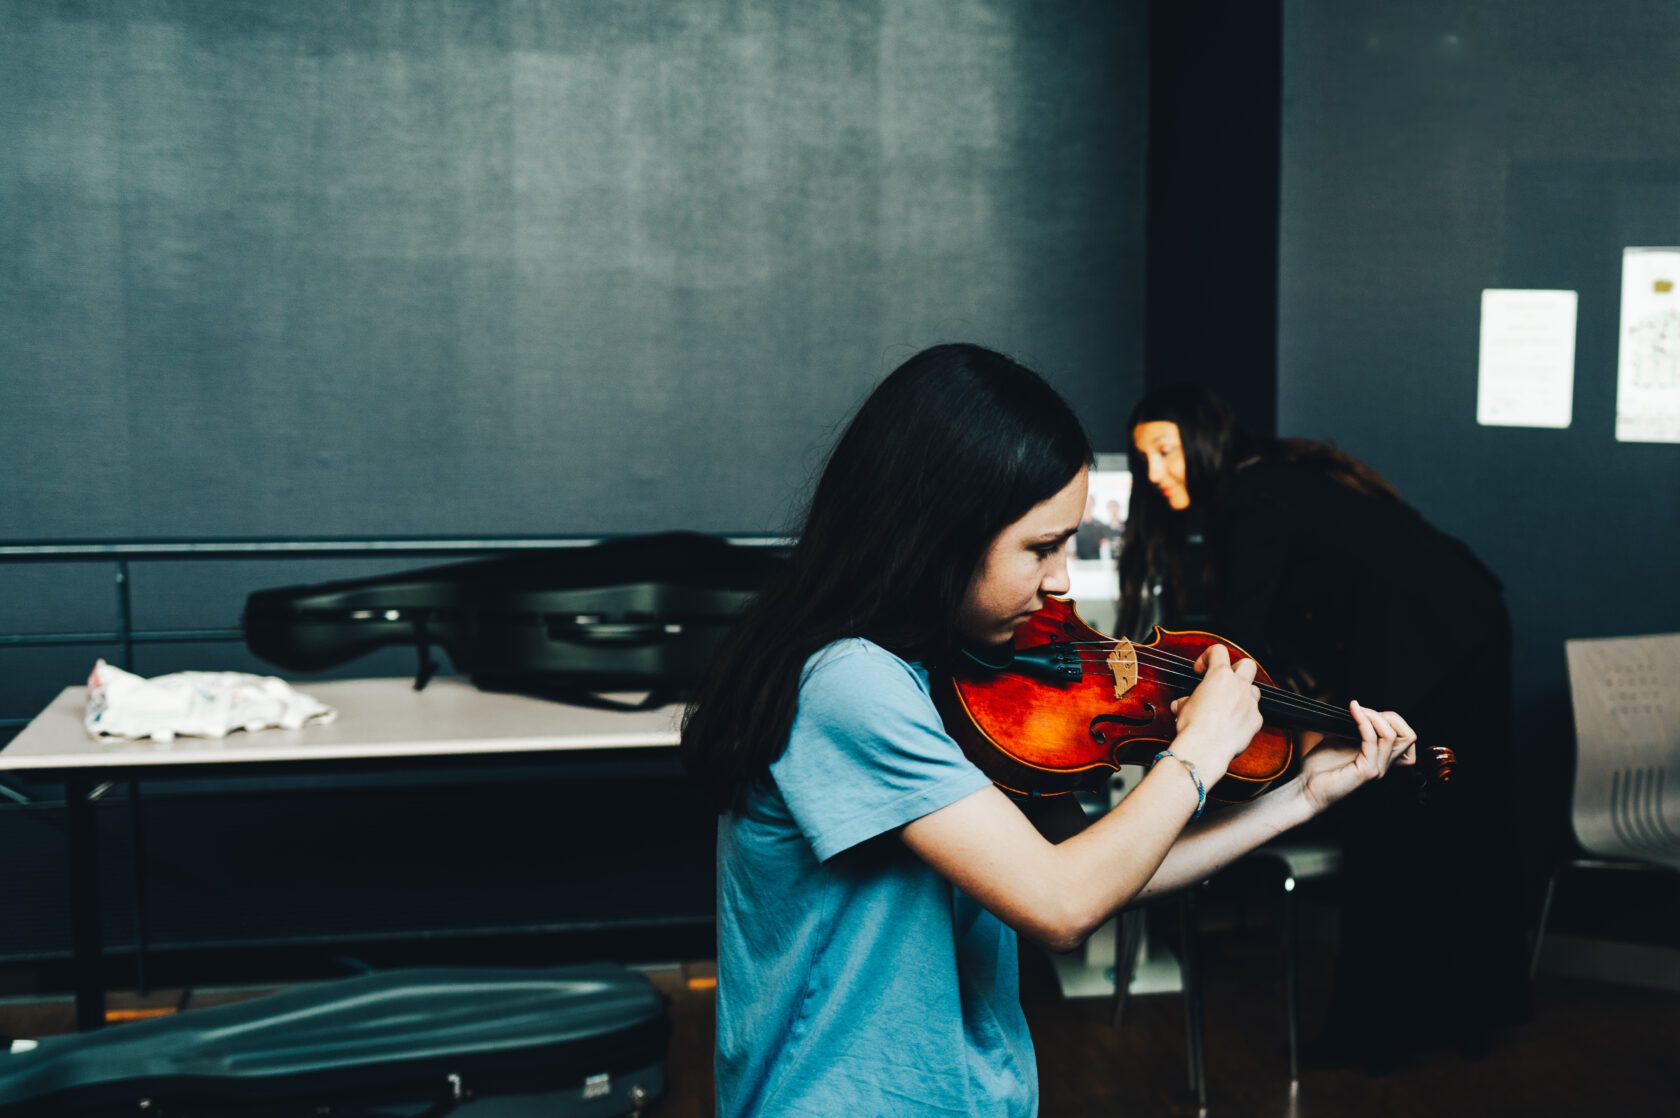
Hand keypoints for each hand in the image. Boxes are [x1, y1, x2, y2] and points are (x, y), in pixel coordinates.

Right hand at [1166, 643, 1263, 781]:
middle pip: (1247, 664)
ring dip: (1243, 694)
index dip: (1207, 657)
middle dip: (1237, 669)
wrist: (1205, 749)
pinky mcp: (1256, 720)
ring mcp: (1250, 702)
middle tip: (1225, 681)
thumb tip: (1184, 704)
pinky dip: (1244, 717)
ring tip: (1228, 706)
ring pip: (1254, 690)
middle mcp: (1239, 686)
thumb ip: (1188, 700)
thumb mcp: (1183, 707)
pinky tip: (1232, 726)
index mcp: (1219, 676)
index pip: (1218, 651)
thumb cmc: (1192, 726)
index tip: (1200, 670)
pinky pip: (1253, 713)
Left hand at [1294, 701, 1417, 814]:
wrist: (1306, 788)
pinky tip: (1354, 713)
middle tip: (1365, 711)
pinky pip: (1372, 741)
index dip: (1391, 720)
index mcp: (1379, 758)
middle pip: (1408, 736)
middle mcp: (1382, 764)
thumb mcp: (1341, 740)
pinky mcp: (1366, 771)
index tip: (1367, 712)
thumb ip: (1356, 729)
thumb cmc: (1320, 768)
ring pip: (1392, 736)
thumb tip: (1361, 711)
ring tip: (1358, 710)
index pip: (1406, 737)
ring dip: (1374, 716)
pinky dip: (1363, 722)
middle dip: (1389, 716)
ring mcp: (1376, 769)